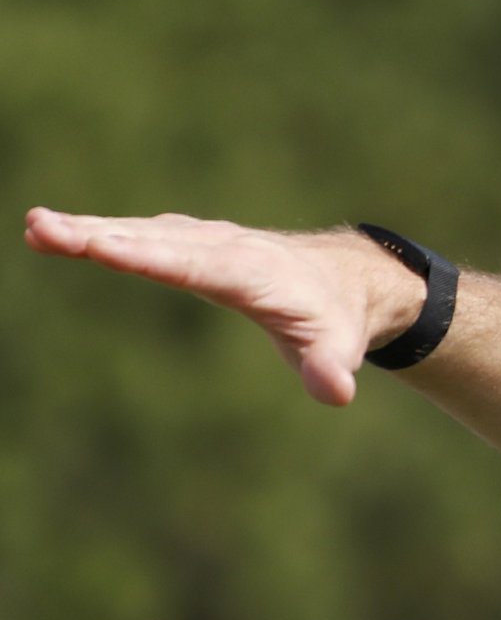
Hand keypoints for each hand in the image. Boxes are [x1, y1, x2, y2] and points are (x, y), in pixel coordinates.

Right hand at [24, 209, 422, 405]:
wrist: (343, 280)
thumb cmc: (336, 320)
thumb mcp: (339, 347)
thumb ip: (331, 368)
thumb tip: (336, 391)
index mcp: (252, 273)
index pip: (195, 265)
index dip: (149, 256)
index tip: (104, 247)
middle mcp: (223, 248)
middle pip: (155, 242)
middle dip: (100, 236)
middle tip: (43, 228)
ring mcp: (204, 241)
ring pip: (141, 233)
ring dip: (88, 229)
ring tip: (37, 227)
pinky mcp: (189, 243)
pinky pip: (141, 236)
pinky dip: (101, 232)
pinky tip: (58, 231)